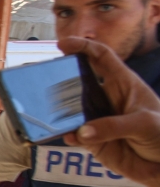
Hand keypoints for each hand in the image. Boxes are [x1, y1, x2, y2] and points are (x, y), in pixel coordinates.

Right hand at [58, 37, 159, 186]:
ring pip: (70, 110)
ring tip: (47, 110)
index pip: (101, 57)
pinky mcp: (91, 141)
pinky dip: (67, 135)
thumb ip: (114, 126)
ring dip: (58, 110)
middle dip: (60, 77)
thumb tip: (82, 131)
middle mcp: (106, 98)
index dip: (83, 47)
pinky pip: (73, 135)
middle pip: (78, 81)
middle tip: (43, 78)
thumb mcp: (145, 124)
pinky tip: (70, 137)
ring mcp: (97, 119)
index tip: (63, 45)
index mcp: (123, 84)